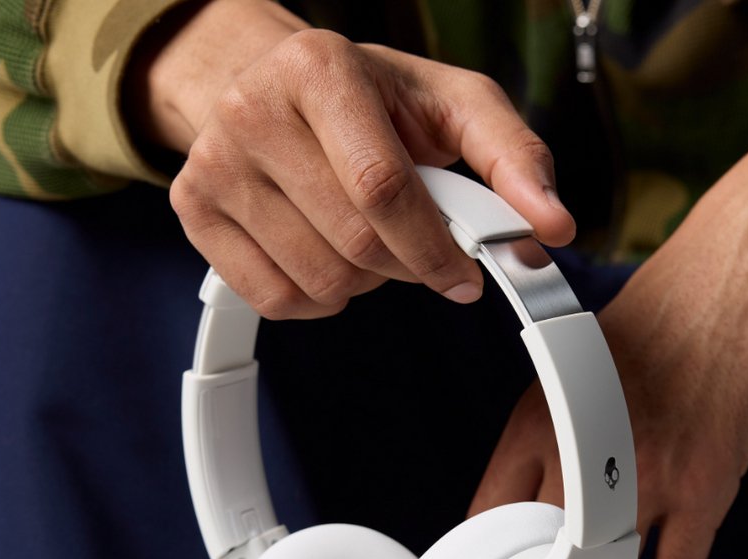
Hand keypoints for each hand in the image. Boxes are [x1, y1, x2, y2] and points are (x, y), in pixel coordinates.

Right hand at [126, 0, 574, 317]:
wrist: (270, 86)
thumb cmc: (370, 100)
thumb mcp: (450, 104)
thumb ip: (512, 159)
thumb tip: (554, 227)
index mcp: (321, 68)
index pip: (383, 189)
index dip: (434, 250)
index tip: (467, 278)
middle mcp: (253, 111)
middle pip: (354, 244)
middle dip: (405, 266)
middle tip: (417, 249)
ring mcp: (212, 166)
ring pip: (318, 281)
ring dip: (364, 283)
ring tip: (364, 239)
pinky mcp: (193, 213)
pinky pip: (278, 301)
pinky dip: (320, 299)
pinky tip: (325, 254)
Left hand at [470, 129, 747, 558]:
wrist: (740, 274)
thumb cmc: (664, 313)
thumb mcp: (575, 365)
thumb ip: (552, 429)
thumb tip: (541, 484)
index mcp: (538, 419)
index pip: (488, 511)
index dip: (496, 547)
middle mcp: (580, 453)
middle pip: (542, 552)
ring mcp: (642, 477)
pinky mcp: (702, 488)